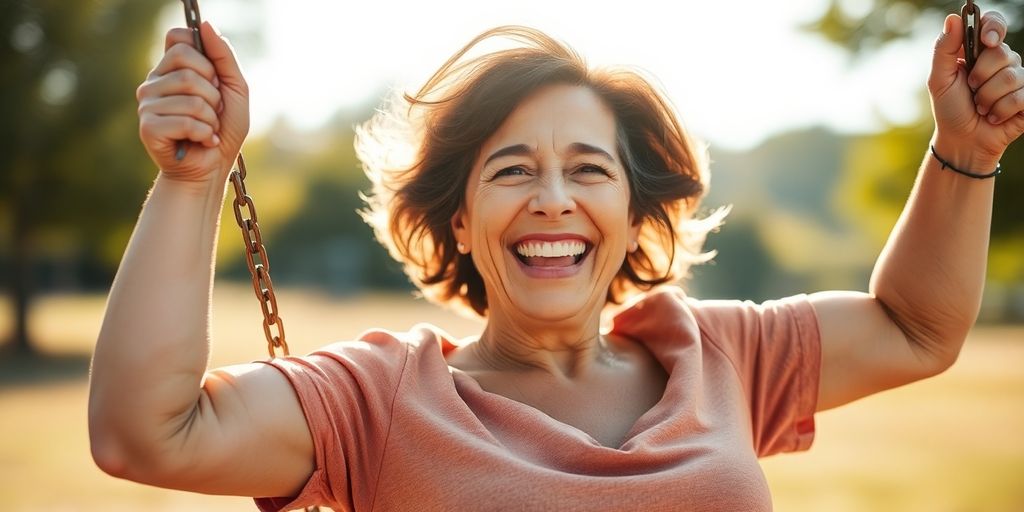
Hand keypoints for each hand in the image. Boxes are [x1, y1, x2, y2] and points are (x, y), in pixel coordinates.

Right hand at [137, 21, 249, 184]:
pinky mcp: (148, 127)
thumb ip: (223, 56)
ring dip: (211, 118)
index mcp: (170, 69)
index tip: (213, 79)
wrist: (213, 170)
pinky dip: (204, 133)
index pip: (178, 39)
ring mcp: (147, 104)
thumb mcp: (234, 89)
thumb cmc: (224, 130)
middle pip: (188, 68)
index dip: (203, 58)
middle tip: (213, 111)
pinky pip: (186, 120)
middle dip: (213, 93)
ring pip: (191, 97)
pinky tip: (202, 141)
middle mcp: (154, 83)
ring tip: (208, 129)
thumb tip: (205, 24)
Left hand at [928, 11, 1022, 171]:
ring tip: (980, 107)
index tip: (986, 42)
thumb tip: (953, 18)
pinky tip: (993, 117)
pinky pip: (1020, 97)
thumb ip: (944, 49)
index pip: (994, 24)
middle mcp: (1002, 61)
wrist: (961, 140)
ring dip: (987, 98)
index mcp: (980, 51)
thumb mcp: (939, 79)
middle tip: (971, 90)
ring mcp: (1017, 79)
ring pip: (1010, 77)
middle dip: (980, 76)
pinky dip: (1000, 110)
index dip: (994, 28)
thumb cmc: (950, 109)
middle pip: (1002, 53)